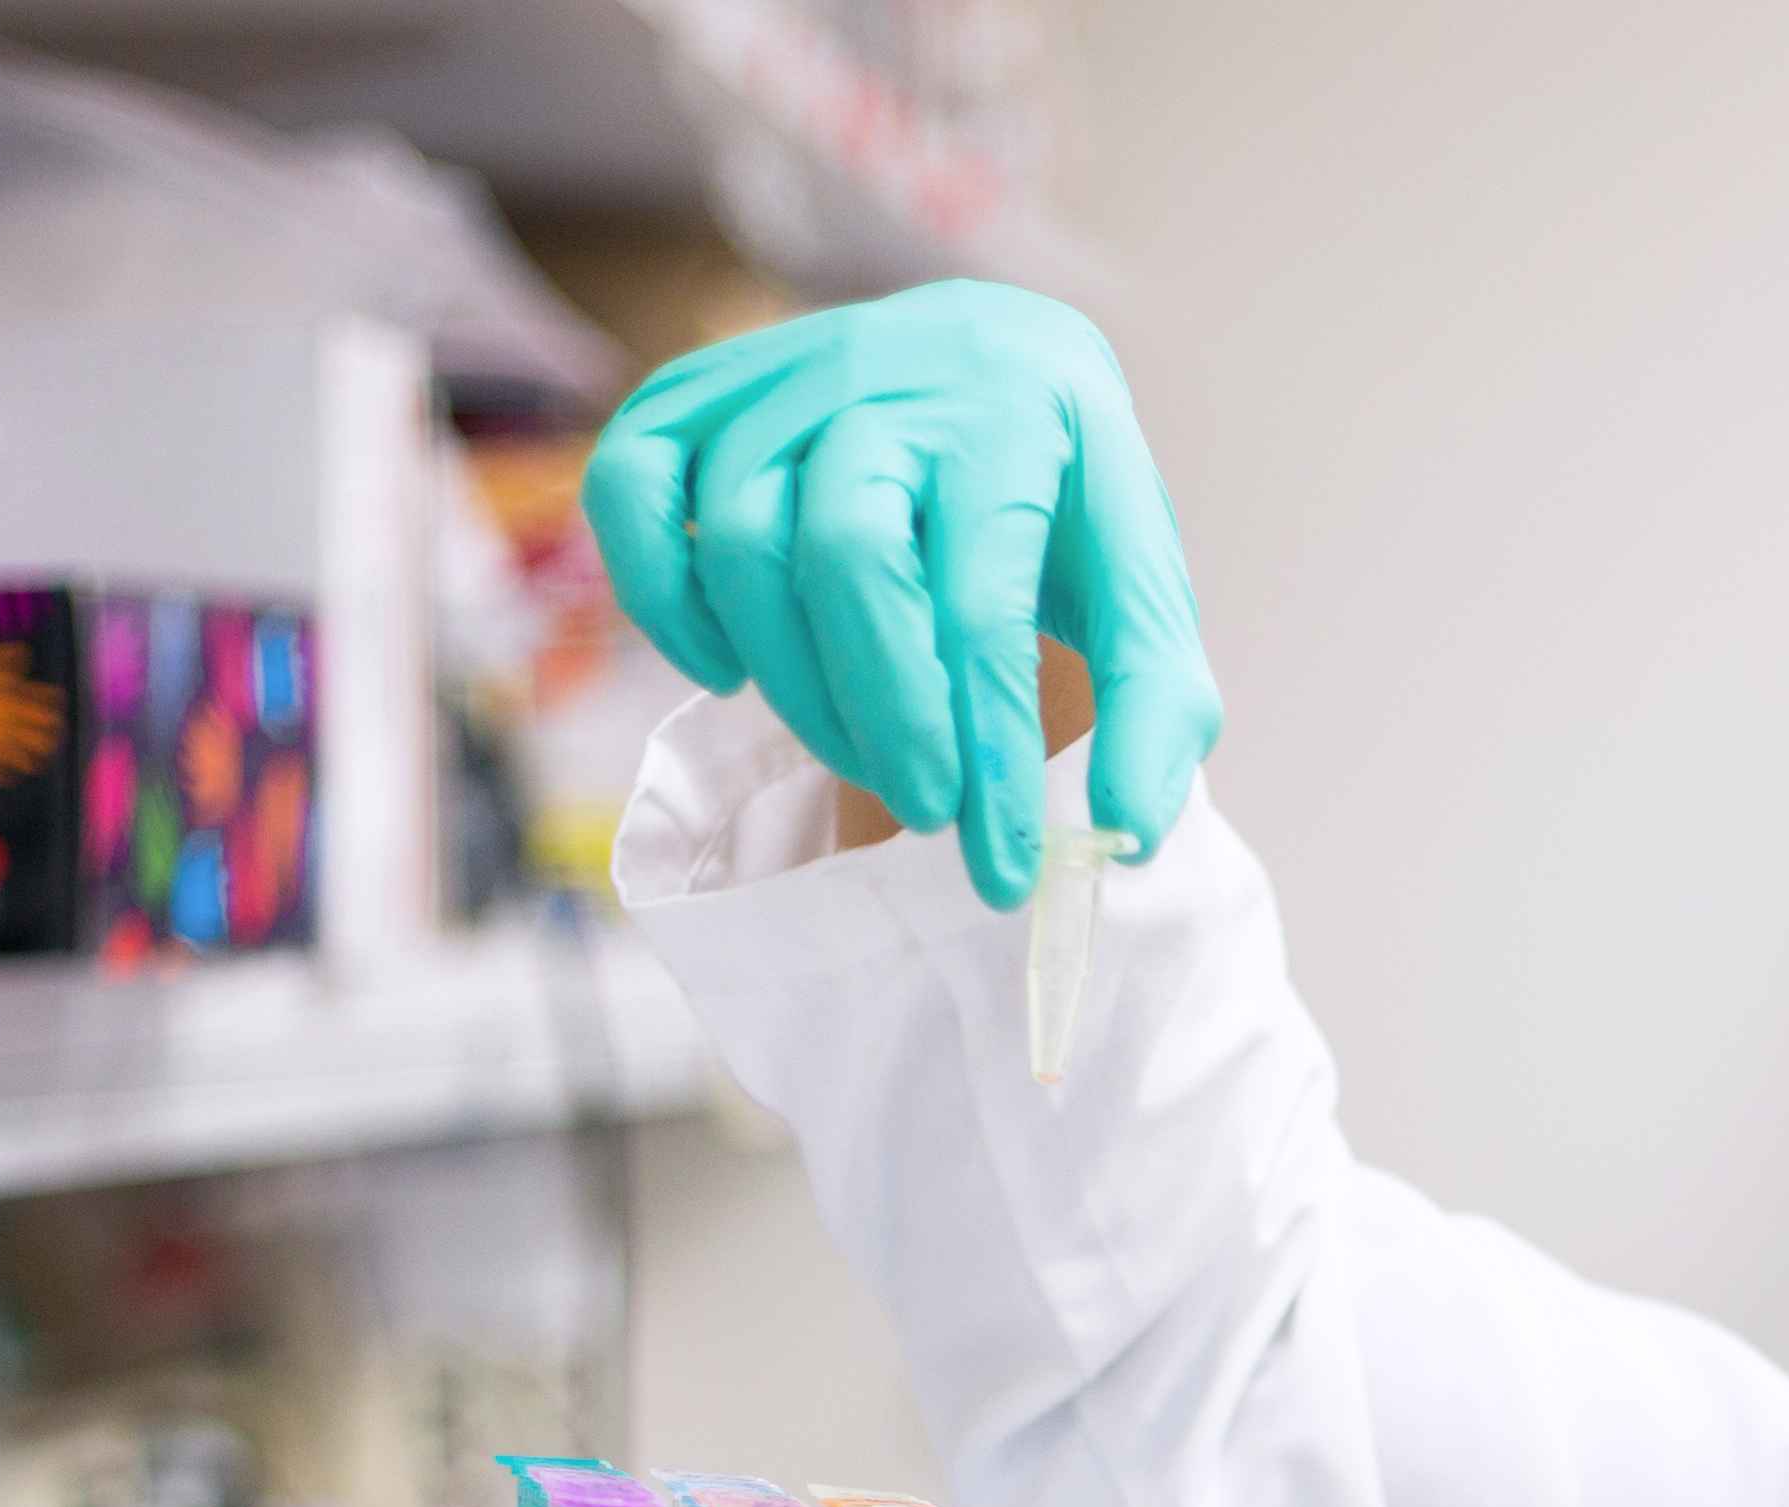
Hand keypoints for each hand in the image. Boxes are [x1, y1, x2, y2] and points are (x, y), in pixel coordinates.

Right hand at [578, 282, 1221, 909]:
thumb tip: (1126, 833)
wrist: (993, 360)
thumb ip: (1157, 707)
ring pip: (741, 540)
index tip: (1002, 865)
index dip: (988, 749)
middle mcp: (887, 376)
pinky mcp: (696, 396)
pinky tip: (728, 671)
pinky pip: (632, 489)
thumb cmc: (1062, 502)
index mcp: (1014, 416)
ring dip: (793, 685)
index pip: (982, 602)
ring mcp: (778, 378)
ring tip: (859, 753)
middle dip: (887, 716)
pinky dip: (658, 595)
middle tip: (929, 813)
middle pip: (847, 557)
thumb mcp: (1140, 590)